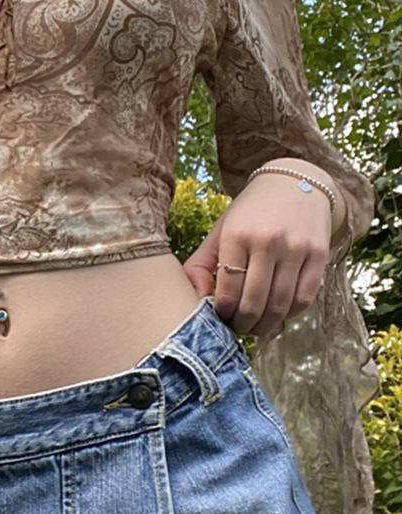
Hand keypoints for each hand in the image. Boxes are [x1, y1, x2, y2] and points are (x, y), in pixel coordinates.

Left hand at [183, 172, 330, 336]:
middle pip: (253, 303)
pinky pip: (304, 299)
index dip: (223, 314)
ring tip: (255, 326)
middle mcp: (267, 241)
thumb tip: (193, 299)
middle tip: (237, 329)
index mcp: (236, 235)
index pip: (227, 290)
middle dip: (243, 325)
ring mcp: (296, 248)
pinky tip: (278, 314)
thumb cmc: (249, 214)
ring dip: (265, 326)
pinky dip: (289, 314)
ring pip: (279, 306)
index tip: (220, 319)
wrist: (293, 184)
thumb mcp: (220, 231)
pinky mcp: (319, 254)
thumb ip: (200, 264)